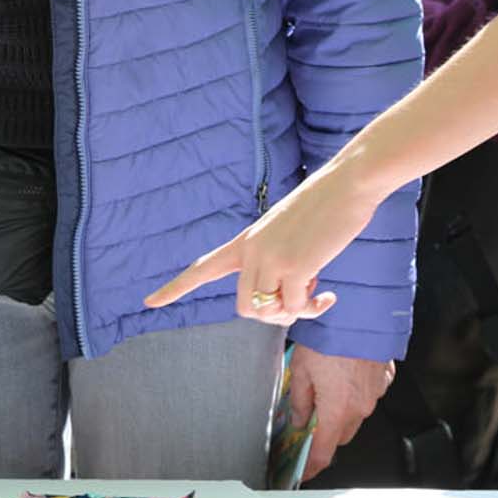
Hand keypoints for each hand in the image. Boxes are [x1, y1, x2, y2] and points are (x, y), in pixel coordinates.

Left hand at [144, 167, 385, 324]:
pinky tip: (330, 294)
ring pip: (267, 312)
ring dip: (293, 312)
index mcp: (246, 240)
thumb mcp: (289, 233)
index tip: (149, 302)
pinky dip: (314, 308)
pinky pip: (296, 308)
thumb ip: (277, 260)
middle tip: (301, 298)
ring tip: (315, 290)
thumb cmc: (326, 207)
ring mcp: (271, 259)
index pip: (202, 267)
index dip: (174, 287)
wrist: (348, 183)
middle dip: (273, 314)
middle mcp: (252, 251)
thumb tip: (284, 301)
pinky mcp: (294, 267)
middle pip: (245, 307)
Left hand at [292, 350, 392, 482]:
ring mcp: (375, 393)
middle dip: (326, 433)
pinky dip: (356, 392)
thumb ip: (300, 400)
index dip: (312, 466)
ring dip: (342, 411)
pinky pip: (368, 395)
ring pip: (356, 415)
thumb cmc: (329, 337)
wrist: (359, 312)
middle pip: (341, 435)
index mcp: (337, 410)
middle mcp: (360, 407)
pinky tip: (343, 374)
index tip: (304, 472)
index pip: (324, 451)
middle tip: (310, 419)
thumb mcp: (301, 369)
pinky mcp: (384, 379)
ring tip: (326, 388)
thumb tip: (301, 419)